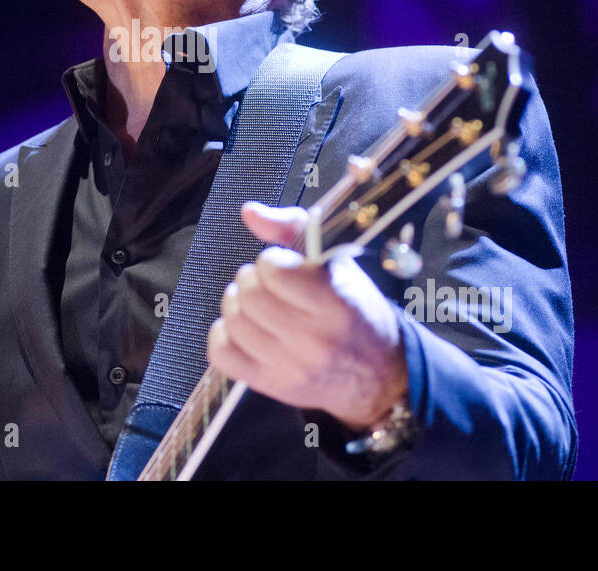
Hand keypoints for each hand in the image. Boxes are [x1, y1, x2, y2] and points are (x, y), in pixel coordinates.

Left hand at [206, 201, 409, 431]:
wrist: (377, 374)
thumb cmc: (354, 311)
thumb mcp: (337, 263)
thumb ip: (293, 228)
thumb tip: (249, 212)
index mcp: (335, 304)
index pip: (273, 269)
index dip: (273, 260)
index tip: (286, 266)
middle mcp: (314, 340)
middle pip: (249, 295)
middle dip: (252, 280)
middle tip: (268, 285)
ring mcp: (290, 368)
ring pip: (232, 321)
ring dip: (237, 304)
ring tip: (257, 304)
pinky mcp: (271, 386)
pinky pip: (221, 353)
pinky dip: (224, 335)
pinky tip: (244, 328)